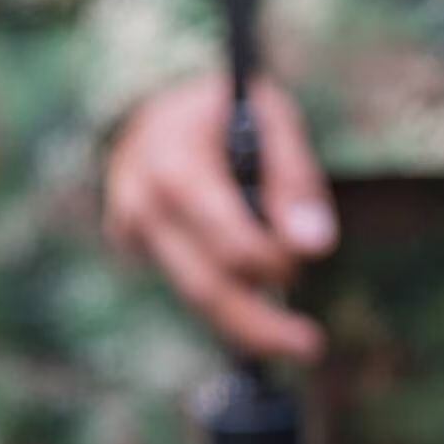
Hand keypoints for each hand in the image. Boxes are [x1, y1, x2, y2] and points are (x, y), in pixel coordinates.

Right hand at [105, 74, 335, 359]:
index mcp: (173, 164)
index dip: (273, 262)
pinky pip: (186, 282)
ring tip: (295, 338)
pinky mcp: (132, 245)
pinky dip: (224, 293)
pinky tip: (254, 296)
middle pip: (204, 287)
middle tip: (310, 348)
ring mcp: (129, 229)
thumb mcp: (271, 116)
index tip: (308, 261)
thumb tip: (315, 249)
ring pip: (193, 295)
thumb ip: (293, 179)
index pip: (227, 241)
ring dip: (247, 321)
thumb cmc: (226, 106)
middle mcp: (141, 204)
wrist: (155, 96)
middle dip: (260, 326)